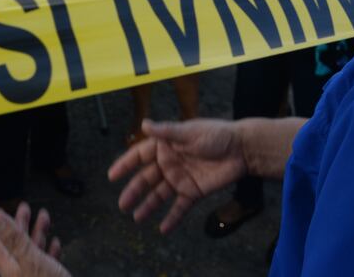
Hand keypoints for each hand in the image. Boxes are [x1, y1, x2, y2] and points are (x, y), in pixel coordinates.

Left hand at [0, 202, 69, 276]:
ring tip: (44, 217)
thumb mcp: (30, 258)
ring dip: (37, 233)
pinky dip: (50, 250)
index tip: (1, 212)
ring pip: (32, 252)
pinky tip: (55, 243)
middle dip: (21, 225)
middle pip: (15, 246)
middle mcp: (19, 274)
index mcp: (10, 268)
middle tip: (25, 208)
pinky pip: (46, 263)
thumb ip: (13, 237)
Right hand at [108, 118, 248, 233]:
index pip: (140, 156)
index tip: (112, 175)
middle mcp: (169, 163)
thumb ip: (167, 132)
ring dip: (148, 206)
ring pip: (160, 195)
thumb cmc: (216, 134)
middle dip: (134, 191)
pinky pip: (180, 207)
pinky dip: (172, 218)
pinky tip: (163, 229)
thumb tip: (144, 124)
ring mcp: (181, 178)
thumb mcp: (189, 132)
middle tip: (122, 205)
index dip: (125, 165)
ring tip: (137, 218)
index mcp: (165, 146)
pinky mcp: (193, 191)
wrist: (241, 149)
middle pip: (147, 179)